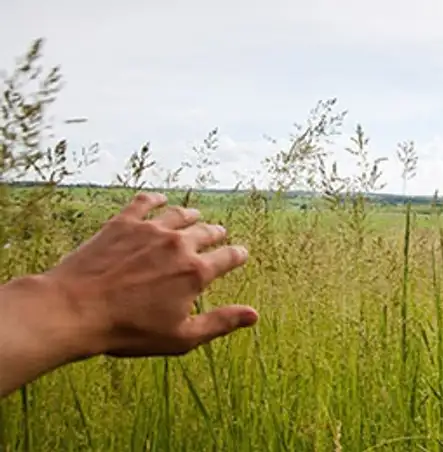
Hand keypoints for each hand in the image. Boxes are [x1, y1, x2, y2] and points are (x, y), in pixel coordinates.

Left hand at [44, 192, 258, 357]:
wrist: (75, 309)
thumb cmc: (129, 330)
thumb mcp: (181, 337)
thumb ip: (220, 322)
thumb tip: (254, 315)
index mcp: (196, 272)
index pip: (229, 257)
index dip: (238, 255)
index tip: (241, 254)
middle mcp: (179, 245)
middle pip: (207, 232)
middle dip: (216, 234)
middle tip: (219, 234)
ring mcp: (151, 230)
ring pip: (180, 214)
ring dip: (192, 216)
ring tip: (196, 216)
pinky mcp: (123, 223)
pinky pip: (145, 202)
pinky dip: (156, 199)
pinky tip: (159, 198)